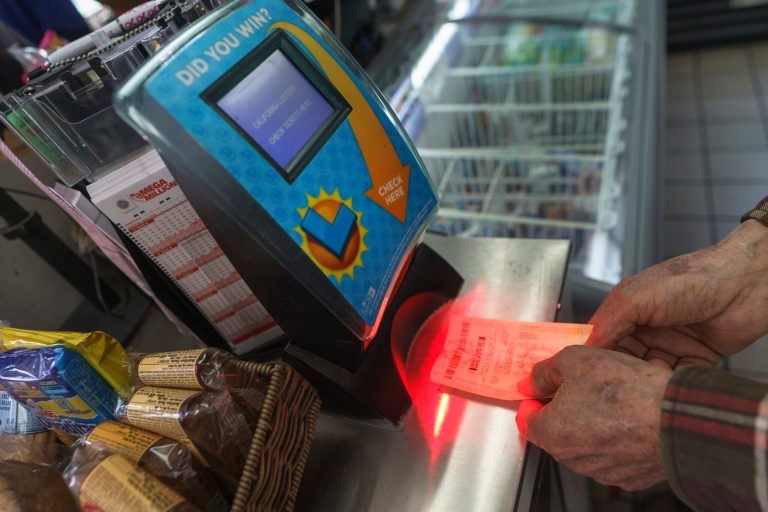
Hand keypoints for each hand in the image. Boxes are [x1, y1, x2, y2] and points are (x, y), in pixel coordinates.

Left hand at [516, 346, 671, 490]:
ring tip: (611, 398)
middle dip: (564, 409)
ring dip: (591, 423)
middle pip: (556, 431)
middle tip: (581, 386)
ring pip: (585, 443)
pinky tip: (629, 416)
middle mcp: (574, 458)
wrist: (677, 418)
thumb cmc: (627, 390)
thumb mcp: (575, 360)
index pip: (527, 420)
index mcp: (552, 433)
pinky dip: (616, 437)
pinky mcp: (630, 475)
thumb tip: (531, 381)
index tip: (544, 388)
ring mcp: (603, 471)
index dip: (534, 399)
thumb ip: (545, 371)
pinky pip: (613, 454)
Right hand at [588, 219, 767, 368]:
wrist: (746, 284)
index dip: (592, 355)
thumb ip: (609, 322)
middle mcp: (648, 327)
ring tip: (641, 385)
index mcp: (629, 309)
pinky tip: (665, 384)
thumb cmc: (693, 278)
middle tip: (612, 385)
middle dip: (619, 372)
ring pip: (647, 372)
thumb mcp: (637, 296)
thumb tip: (585, 346)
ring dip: (644, 380)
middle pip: (623, 359)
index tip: (582, 372)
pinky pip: (675, 379)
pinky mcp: (695, 359)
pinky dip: (668, 384)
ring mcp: (672, 344)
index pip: (601, 338)